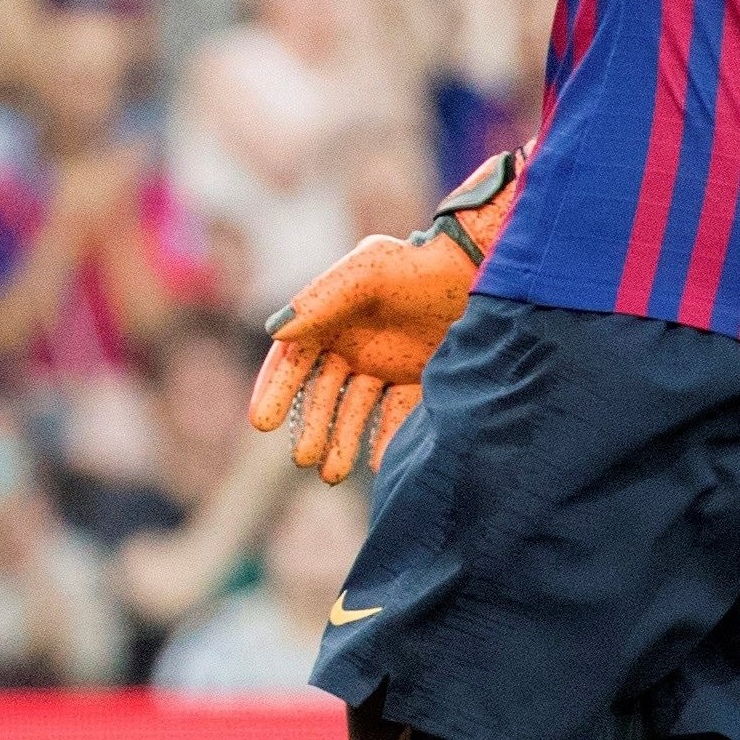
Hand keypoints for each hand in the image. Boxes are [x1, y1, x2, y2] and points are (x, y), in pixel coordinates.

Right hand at [249, 147, 523, 483]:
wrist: (477, 271)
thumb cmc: (415, 264)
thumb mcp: (365, 272)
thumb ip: (321, 300)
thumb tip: (276, 332)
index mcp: (328, 320)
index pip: (292, 360)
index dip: (275, 390)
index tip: (261, 423)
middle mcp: (351, 346)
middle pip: (322, 393)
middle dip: (311, 426)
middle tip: (303, 459)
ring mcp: (385, 366)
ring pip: (355, 410)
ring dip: (341, 441)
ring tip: (330, 475)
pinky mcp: (418, 380)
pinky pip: (397, 416)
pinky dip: (386, 440)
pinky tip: (379, 465)